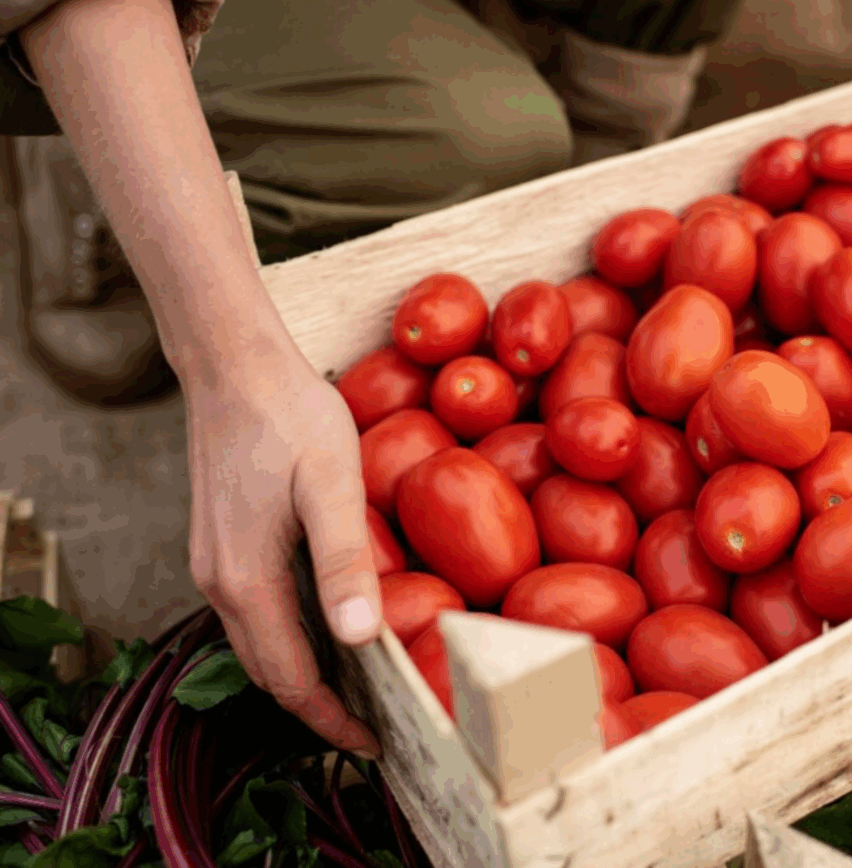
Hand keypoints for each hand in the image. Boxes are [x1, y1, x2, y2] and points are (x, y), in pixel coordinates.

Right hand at [185, 347, 383, 756]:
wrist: (235, 365)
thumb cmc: (291, 418)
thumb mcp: (331, 485)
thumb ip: (343, 561)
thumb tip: (359, 638)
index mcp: (247, 579)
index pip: (289, 678)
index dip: (332, 719)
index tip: (376, 742)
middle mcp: (220, 582)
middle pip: (270, 670)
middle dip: (321, 707)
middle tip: (380, 723)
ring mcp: (216, 563)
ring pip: (261, 642)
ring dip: (307, 672)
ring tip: (366, 684)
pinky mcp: (224, 544)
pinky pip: (258, 610)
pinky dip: (294, 635)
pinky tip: (335, 624)